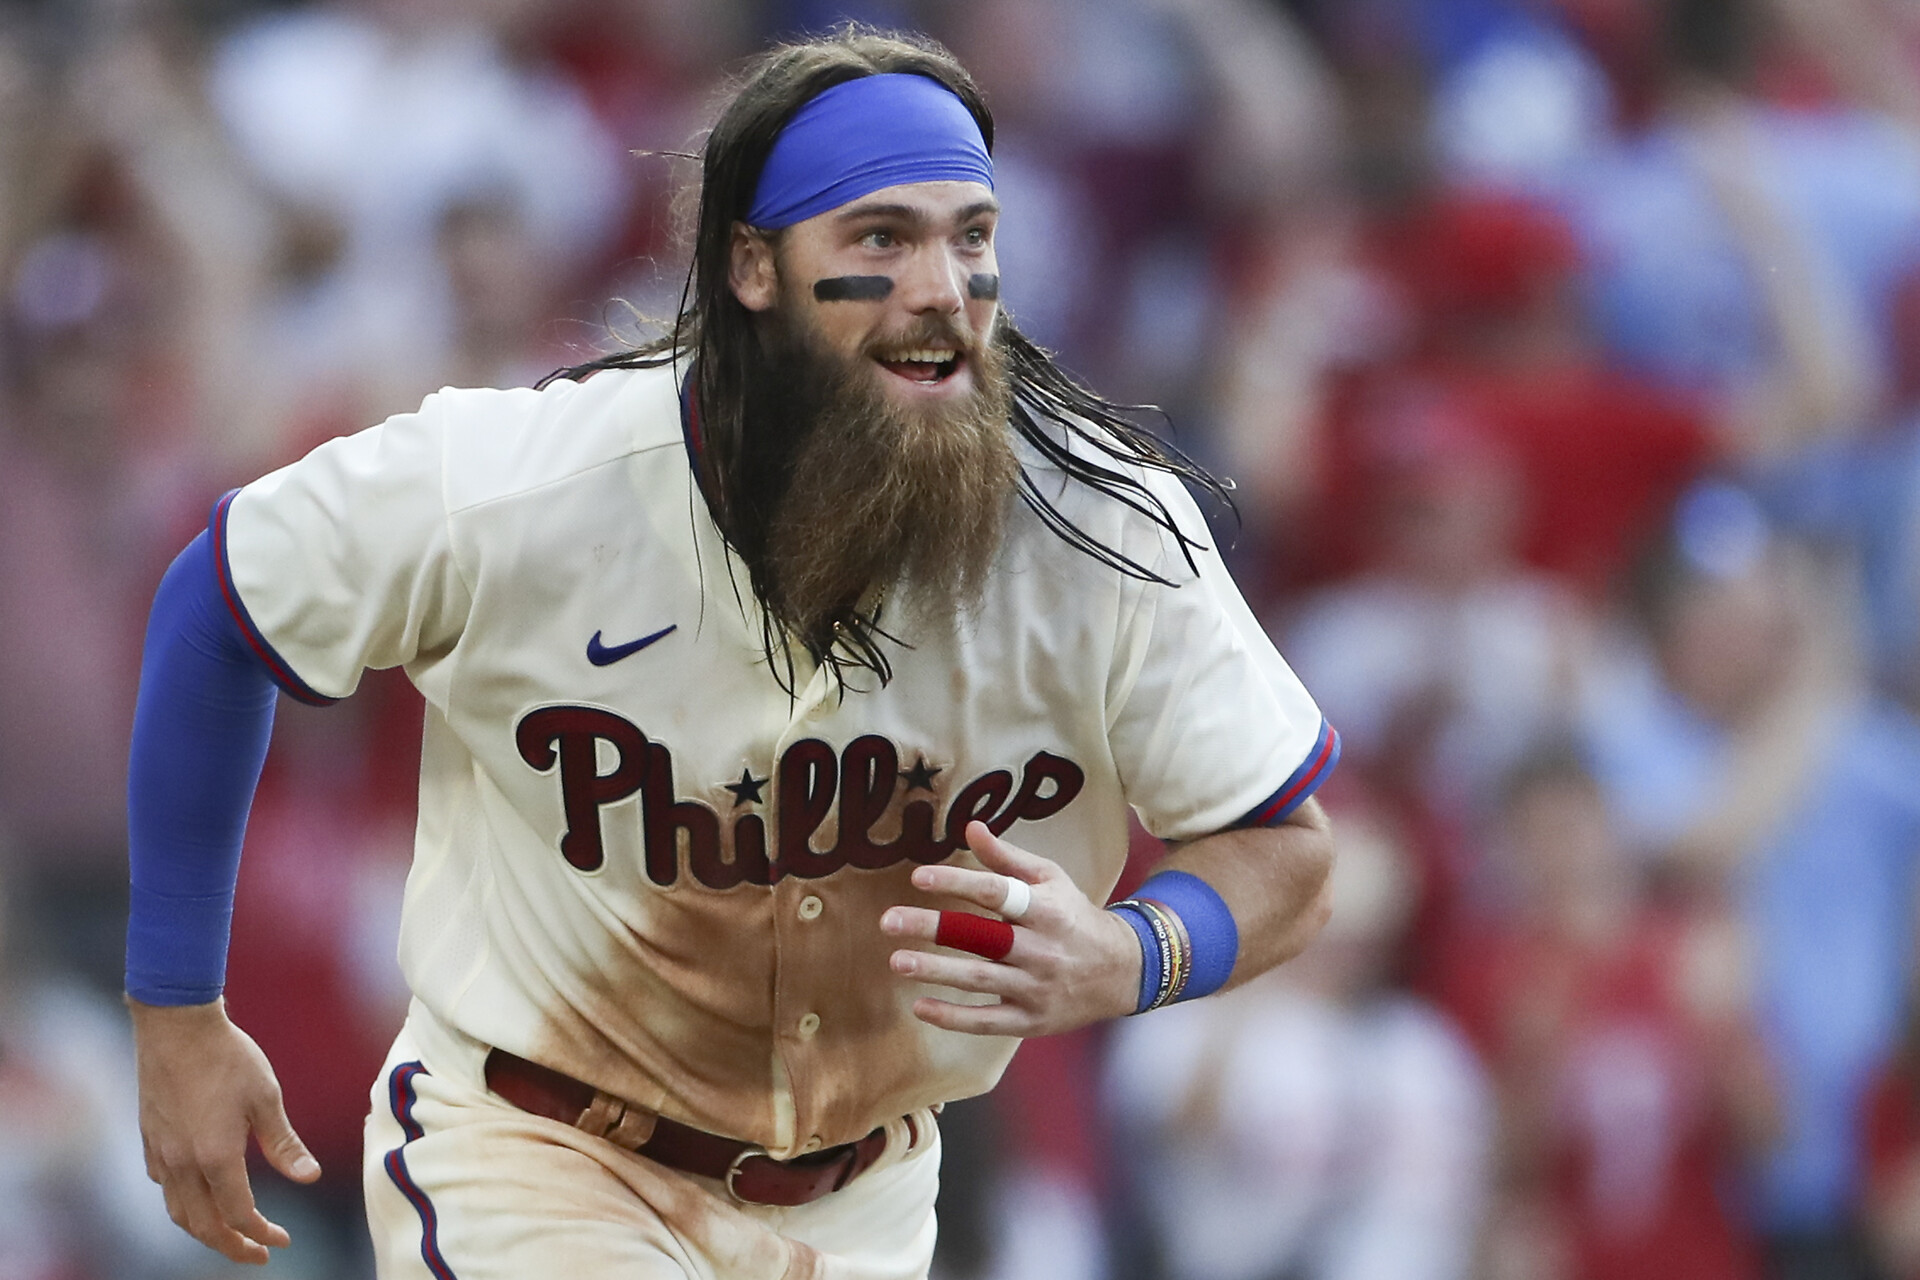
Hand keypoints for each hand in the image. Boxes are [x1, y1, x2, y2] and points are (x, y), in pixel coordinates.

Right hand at [128, 997, 319, 1263]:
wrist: (176, 1026)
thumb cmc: (227, 1057)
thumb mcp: (266, 1099)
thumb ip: (284, 1144)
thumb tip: (310, 1177)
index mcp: (215, 1158)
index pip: (238, 1215)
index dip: (262, 1234)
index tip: (282, 1241)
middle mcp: (181, 1164)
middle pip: (203, 1226)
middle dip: (231, 1246)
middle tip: (257, 1254)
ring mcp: (160, 1153)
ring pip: (178, 1211)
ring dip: (204, 1230)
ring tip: (229, 1234)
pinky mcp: (149, 1138)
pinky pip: (164, 1186)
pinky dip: (183, 1201)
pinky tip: (199, 1192)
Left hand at [880, 820, 1142, 1035]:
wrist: (1123, 971)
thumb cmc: (1075, 917)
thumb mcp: (1051, 880)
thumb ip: (1007, 858)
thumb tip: (969, 826)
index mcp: (1046, 909)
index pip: (995, 893)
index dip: (956, 883)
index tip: (918, 877)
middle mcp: (1041, 949)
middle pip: (981, 937)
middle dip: (933, 928)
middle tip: (888, 920)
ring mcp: (1036, 987)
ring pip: (979, 979)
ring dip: (935, 971)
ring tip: (896, 960)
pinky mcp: (1031, 1020)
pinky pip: (987, 1020)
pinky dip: (953, 1017)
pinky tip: (920, 1007)